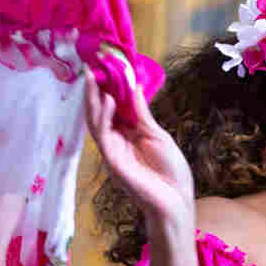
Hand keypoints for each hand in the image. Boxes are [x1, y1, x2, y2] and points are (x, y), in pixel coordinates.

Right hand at [84, 68, 195, 238]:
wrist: (174, 199)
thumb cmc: (169, 169)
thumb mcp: (156, 134)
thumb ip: (141, 113)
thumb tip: (132, 87)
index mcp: (129, 133)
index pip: (114, 106)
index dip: (109, 87)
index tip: (106, 66)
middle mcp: (116, 140)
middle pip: (100, 111)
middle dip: (95, 90)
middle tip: (90, 67)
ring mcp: (112, 150)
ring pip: (96, 121)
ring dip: (94, 100)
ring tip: (94, 78)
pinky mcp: (112, 161)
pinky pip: (103, 136)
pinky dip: (103, 117)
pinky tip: (107, 101)